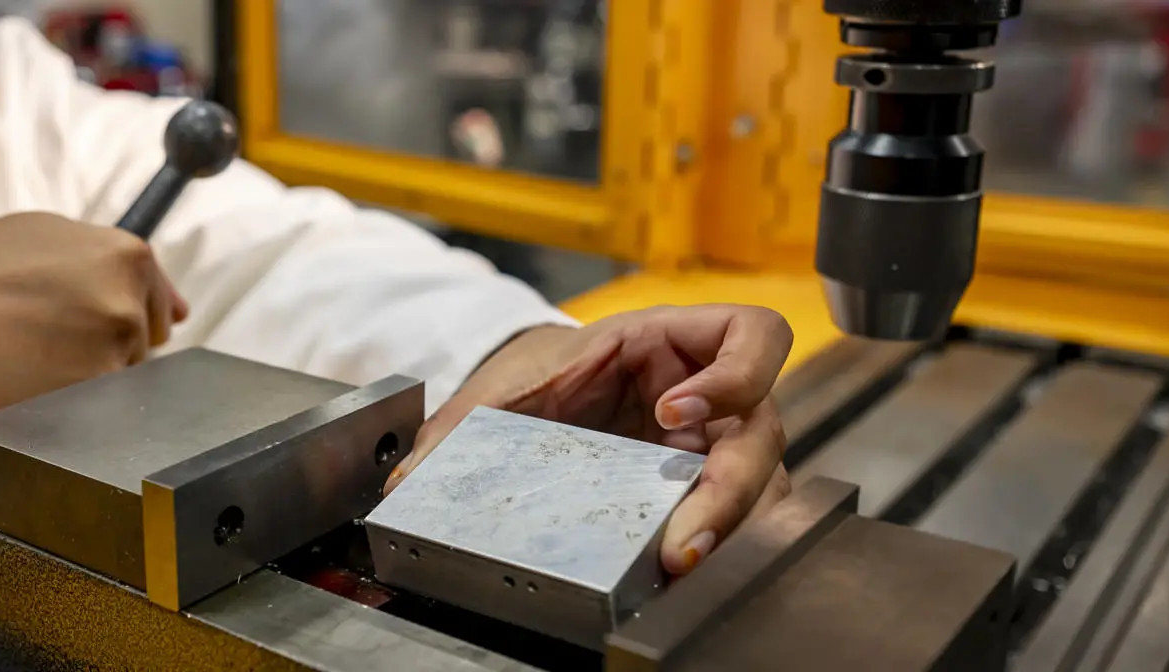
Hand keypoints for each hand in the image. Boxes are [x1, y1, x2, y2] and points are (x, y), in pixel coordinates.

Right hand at [0, 212, 185, 515]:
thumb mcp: (37, 240)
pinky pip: (93, 422)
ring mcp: (110, 352)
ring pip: (116, 389)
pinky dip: (63, 420)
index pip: (155, 307)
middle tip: (32, 348)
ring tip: (17, 369)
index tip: (71, 330)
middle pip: (139, 350)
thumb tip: (175, 311)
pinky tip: (18, 396)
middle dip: (97, 355)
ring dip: (78, 389)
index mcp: (123, 253)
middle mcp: (126, 298)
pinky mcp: (85, 403)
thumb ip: (108, 267)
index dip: (107, 324)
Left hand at [384, 305, 793, 576]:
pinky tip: (673, 574)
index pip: (752, 334)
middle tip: (683, 541)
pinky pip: (729, 518)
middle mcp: (708, 395)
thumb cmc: (536, 377)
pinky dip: (712, 543)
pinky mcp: (697, 491)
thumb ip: (460, 427)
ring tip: (678, 567)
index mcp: (669, 341)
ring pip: (758, 485)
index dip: (734, 372)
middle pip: (762, 432)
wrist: (531, 403)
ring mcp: (708, 447)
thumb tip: (406, 478)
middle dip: (730, 489)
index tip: (673, 409)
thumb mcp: (504, 391)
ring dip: (728, 528)